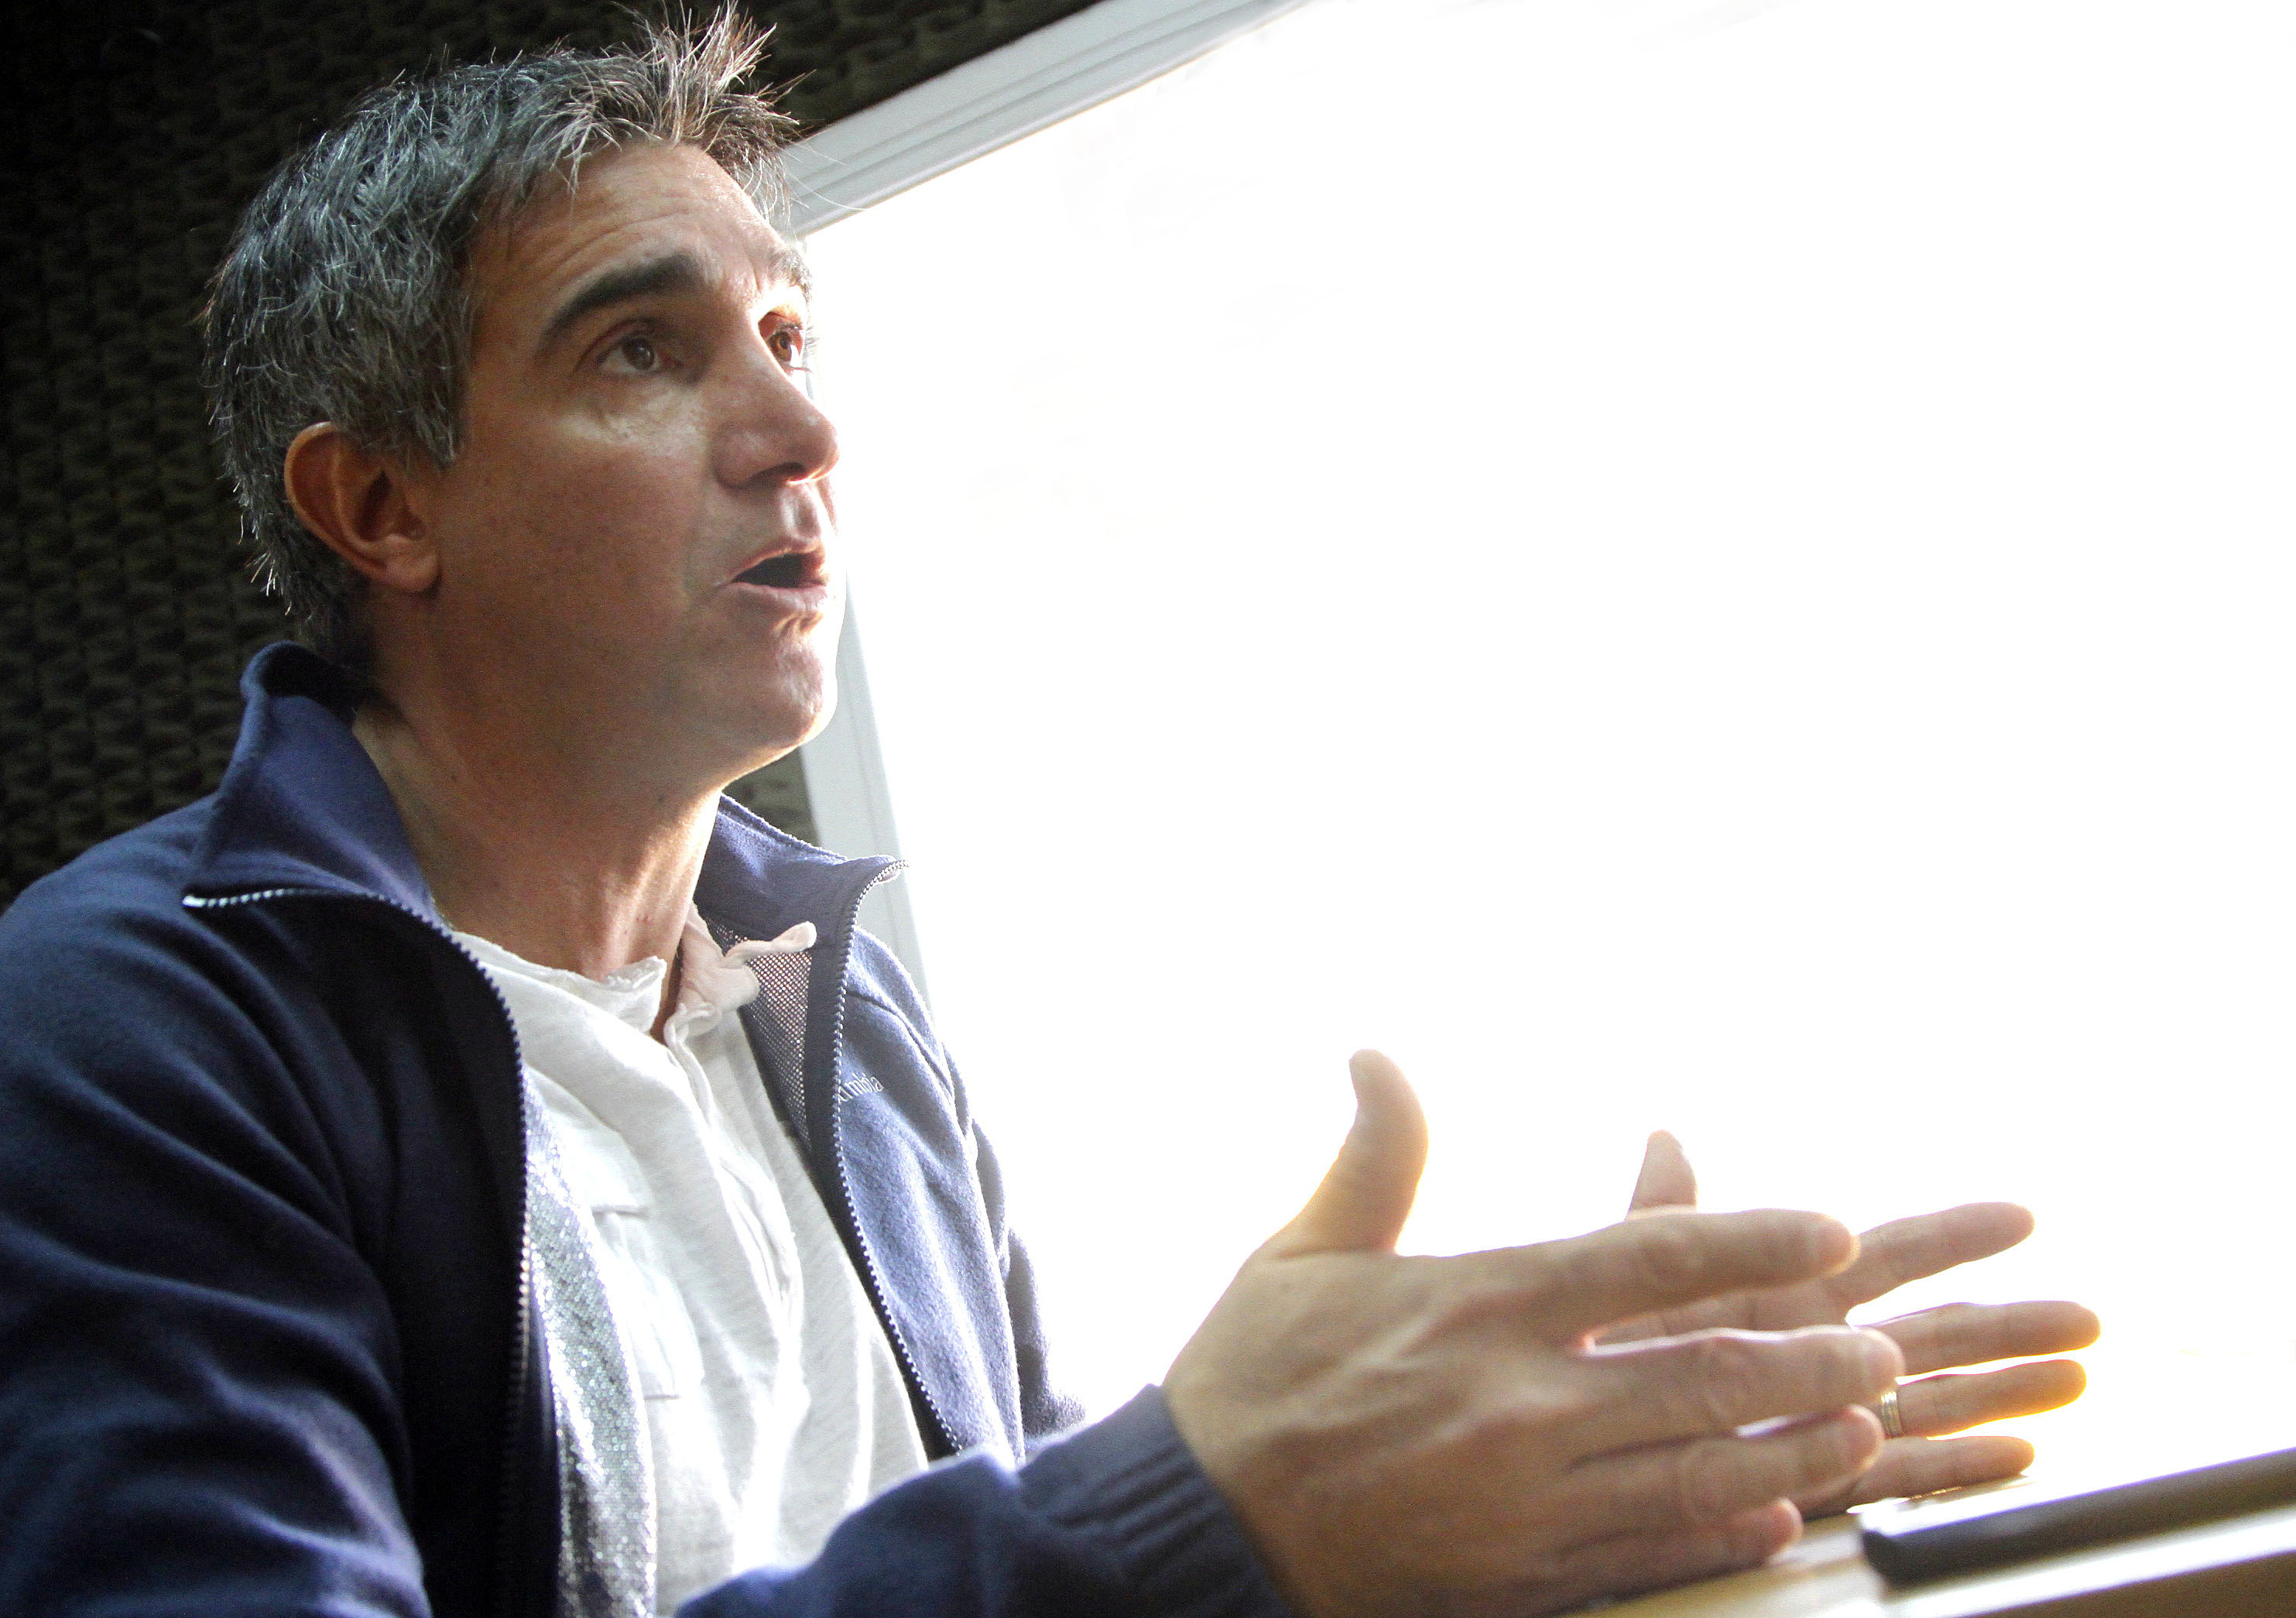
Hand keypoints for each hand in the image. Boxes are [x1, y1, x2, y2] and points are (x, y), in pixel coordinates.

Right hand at [1165, 1053, 1903, 1617]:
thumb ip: (1375, 1156)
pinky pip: (1649, 1554)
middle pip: (1703, 1372)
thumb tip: (1378, 1052)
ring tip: (1863, 1426)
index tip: (1831, 1228)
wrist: (1201, 1525)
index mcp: (1476, 1305)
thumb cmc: (1252, 1377)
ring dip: (1795, 1448)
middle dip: (1812, 1357)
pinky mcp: (1520, 1574)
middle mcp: (1517, 1402)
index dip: (1752, 1236)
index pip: (1646, 1258)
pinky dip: (1722, 1534)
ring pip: (1698, 1471)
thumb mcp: (1302, 1251)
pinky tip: (1775, 1517)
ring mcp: (1525, 1498)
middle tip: (1886, 1346)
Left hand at [1603, 1131, 2099, 1513]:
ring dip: (2007, 1392)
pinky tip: (2018, 1456)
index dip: (1956, 1233)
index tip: (2024, 1214)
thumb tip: (1666, 1133)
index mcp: (1793, 1289)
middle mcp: (1822, 1349)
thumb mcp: (1638, 1270)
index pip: (1892, 1253)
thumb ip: (1668, 1213)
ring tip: (2077, 1379)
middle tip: (2091, 1318)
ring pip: (1936, 1400)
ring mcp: (1827, 1412)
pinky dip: (1958, 1466)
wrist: (1579, 1432)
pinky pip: (1900, 1476)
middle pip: (1938, 1332)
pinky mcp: (1817, 1476)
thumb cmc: (1604, 1342)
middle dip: (2013, 1324)